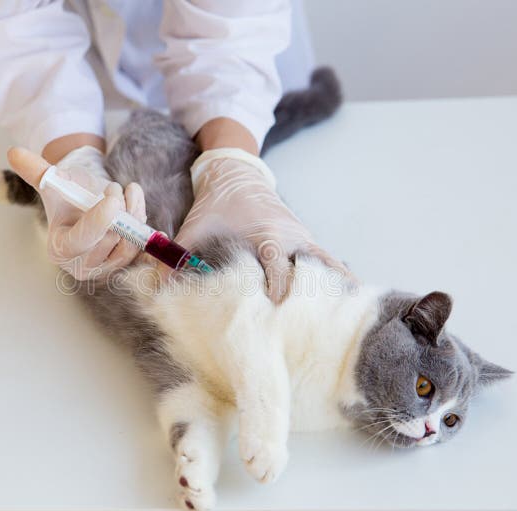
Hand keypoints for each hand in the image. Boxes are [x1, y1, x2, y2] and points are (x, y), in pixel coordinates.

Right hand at [7, 146, 145, 280]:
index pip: (82, 240)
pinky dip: (151, 242)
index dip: (101, 219)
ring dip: (135, 215)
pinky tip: (159, 234)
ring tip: (129, 192)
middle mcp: (82, 266)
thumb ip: (36, 171)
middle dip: (119, 211)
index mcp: (60, 249)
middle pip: (109, 241)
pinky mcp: (126, 267)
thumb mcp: (54, 182)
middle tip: (115, 188)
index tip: (114, 196)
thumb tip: (14, 153)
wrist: (89, 205)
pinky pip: (142, 256)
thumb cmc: (70, 195)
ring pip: (129, 245)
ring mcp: (106, 270)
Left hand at [175, 148, 353, 302]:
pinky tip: (354, 300)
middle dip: (309, 300)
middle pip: (309, 272)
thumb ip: (178, 257)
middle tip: (313, 329)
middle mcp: (290, 238)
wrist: (238, 175)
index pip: (277, 267)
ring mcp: (303, 239)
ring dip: (334, 290)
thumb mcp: (194, 229)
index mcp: (266, 234)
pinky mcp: (308, 242)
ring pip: (328, 266)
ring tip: (348, 319)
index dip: (280, 290)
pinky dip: (341, 278)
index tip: (280, 313)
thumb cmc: (215, 206)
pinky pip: (329, 262)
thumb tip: (161, 288)